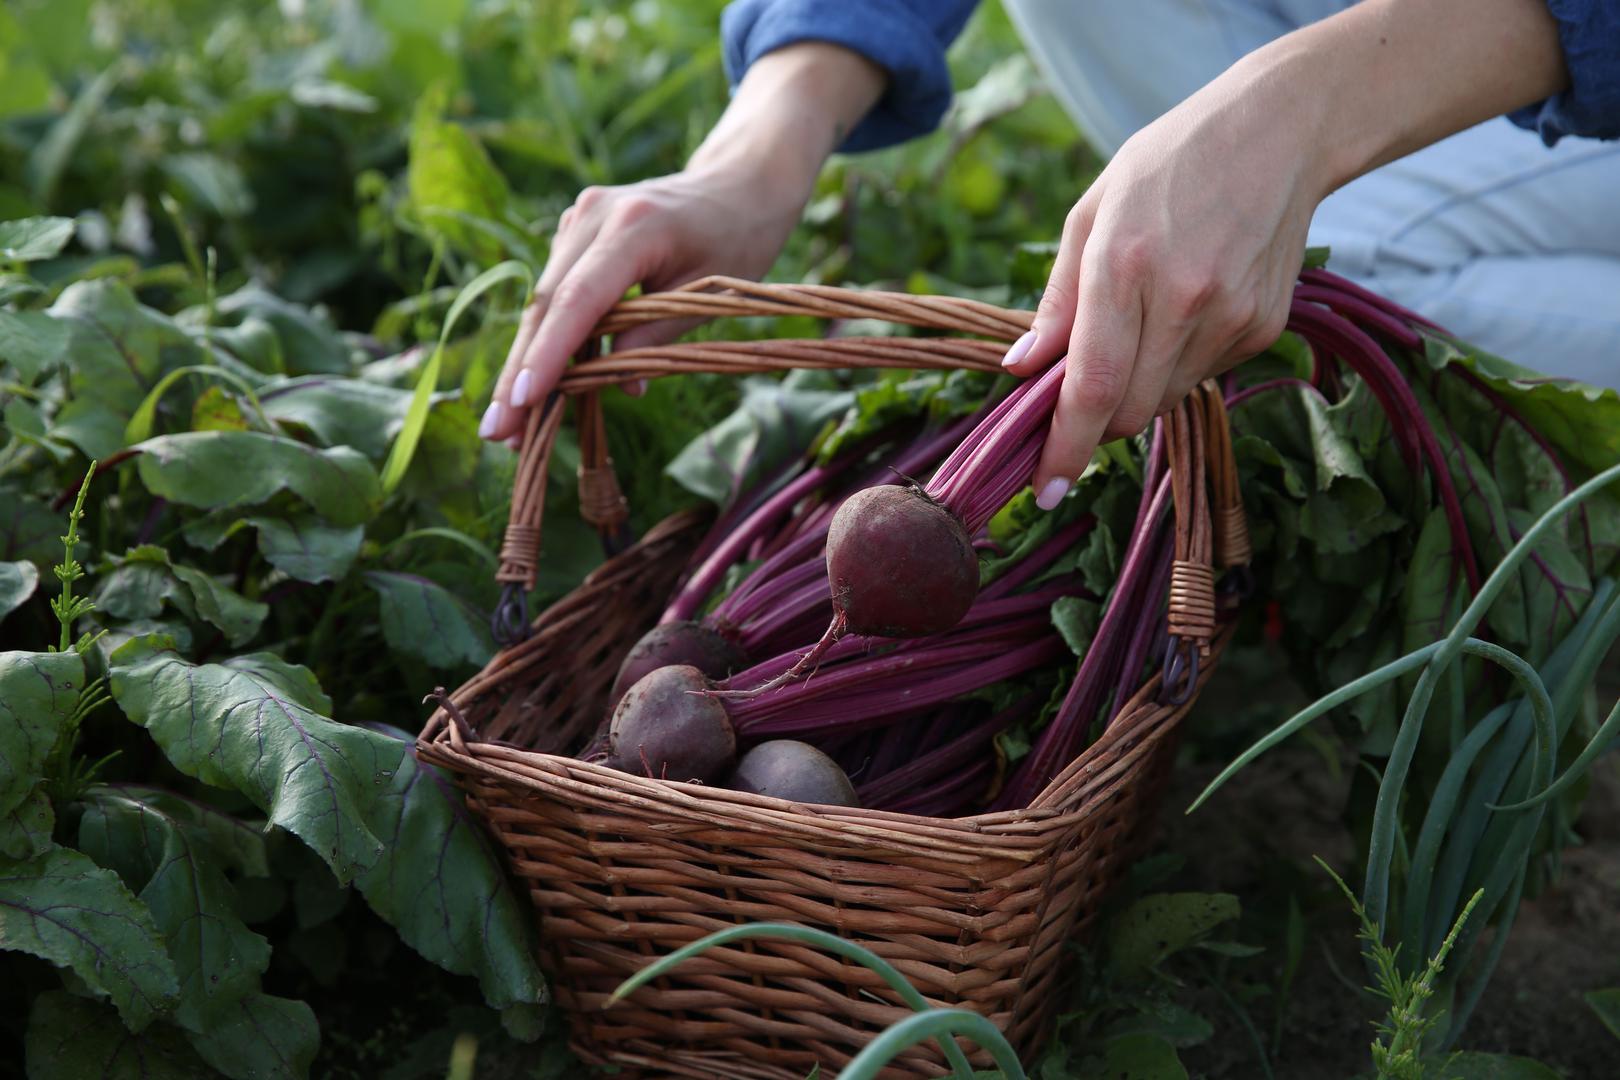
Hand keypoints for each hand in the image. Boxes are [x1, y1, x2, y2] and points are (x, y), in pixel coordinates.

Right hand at [480, 42, 885, 442]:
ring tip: (508, 427)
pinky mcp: (573, 231)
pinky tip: (531, 390)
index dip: (549, 354)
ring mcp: (577, 218)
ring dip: (524, 363)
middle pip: (546, 304)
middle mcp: (593, 214)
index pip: (579, 300)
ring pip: (542, 302)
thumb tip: (619, 387)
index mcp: (634, 226)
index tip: (522, 401)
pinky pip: (555, 292)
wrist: (737, 183)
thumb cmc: (737, 238)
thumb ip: (658, 337)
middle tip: (496, 433)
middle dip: (519, 372)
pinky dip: (545, 340)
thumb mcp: (710, 295)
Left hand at [1002, 55, 1321, 507]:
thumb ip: (1057, 300)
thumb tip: (1022, 370)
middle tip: (1081, 386)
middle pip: (1128, 411)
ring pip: (1164, 399)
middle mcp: (1182, 298)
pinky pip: (1202, 377)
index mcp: (1123, 265)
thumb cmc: (1167, 165)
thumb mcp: (1091, 213)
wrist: (1279, 131)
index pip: (1092, 387)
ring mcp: (1231, 317)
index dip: (1066, 447)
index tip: (1045, 490)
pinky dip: (1179, 363)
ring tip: (1146, 316)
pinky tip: (1188, 305)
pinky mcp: (1263, 327)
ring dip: (1139, 386)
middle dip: (1097, 418)